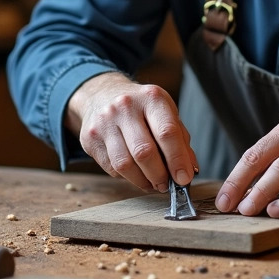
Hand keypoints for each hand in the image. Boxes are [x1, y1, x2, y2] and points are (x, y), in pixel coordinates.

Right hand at [67, 72, 197, 192]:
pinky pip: (110, 168)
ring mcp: (104, 122)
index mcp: (151, 98)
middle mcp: (125, 106)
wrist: (102, 94)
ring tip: (152, 183)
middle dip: (159, 175)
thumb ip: (180, 140)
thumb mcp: (165, 113)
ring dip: (142, 181)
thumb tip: (189, 171)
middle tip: (167, 185)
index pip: (167, 133)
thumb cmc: (141, 108)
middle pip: (144, 152)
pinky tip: (135, 173)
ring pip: (125, 164)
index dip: (178, 160)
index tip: (184, 178)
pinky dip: (127, 177)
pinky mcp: (90, 138)